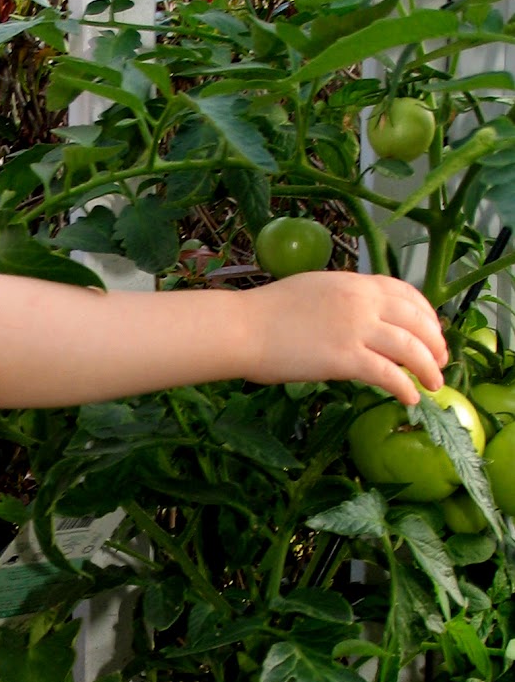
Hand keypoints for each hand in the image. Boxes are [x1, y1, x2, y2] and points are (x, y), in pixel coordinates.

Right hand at [245, 271, 446, 405]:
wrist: (242, 328)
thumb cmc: (266, 312)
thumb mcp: (313, 290)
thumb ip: (343, 299)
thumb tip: (360, 317)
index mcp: (354, 283)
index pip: (406, 293)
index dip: (427, 313)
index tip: (431, 330)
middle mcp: (362, 302)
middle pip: (418, 321)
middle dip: (436, 343)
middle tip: (440, 361)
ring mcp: (356, 330)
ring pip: (411, 348)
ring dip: (429, 368)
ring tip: (432, 384)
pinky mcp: (346, 358)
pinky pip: (389, 375)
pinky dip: (405, 388)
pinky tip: (409, 398)